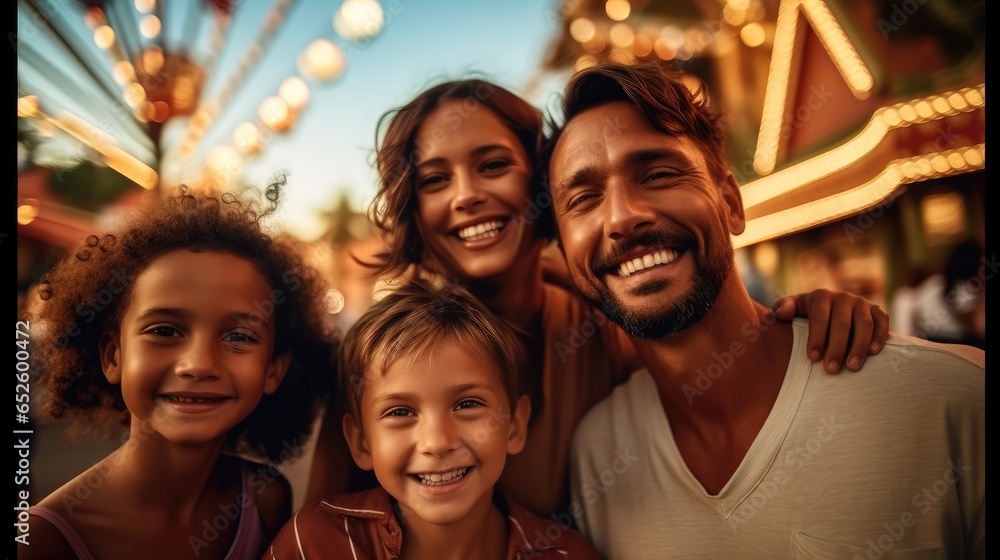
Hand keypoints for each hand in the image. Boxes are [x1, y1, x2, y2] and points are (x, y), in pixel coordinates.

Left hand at [772, 289, 889, 373]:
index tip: (813, 359)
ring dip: (859, 346)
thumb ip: (782, 310)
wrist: (831, 310)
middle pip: (842, 323)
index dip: (816, 338)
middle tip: (831, 370)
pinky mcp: (877, 310)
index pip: (819, 317)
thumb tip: (779, 313)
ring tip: (852, 368)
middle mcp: (843, 297)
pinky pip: (882, 321)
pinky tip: (873, 353)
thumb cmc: (806, 316)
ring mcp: (862, 303)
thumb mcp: (793, 310)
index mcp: (820, 296)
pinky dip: (880, 336)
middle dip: (837, 348)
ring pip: (864, 324)